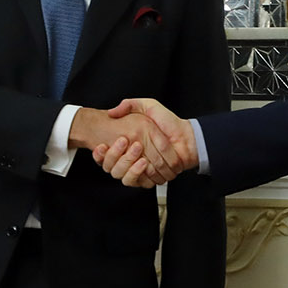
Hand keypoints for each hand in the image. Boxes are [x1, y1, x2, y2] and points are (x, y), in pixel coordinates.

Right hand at [69, 104, 183, 185]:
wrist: (186, 138)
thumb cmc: (169, 122)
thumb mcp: (149, 106)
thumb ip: (130, 105)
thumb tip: (112, 112)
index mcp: (126, 143)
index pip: (105, 154)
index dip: (100, 153)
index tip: (101, 146)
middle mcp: (129, 158)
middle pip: (112, 166)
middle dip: (116, 157)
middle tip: (126, 143)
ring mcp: (138, 169)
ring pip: (122, 176)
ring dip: (127, 166)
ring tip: (137, 155)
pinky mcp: (148, 178)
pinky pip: (138, 182)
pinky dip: (139, 175)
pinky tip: (143, 164)